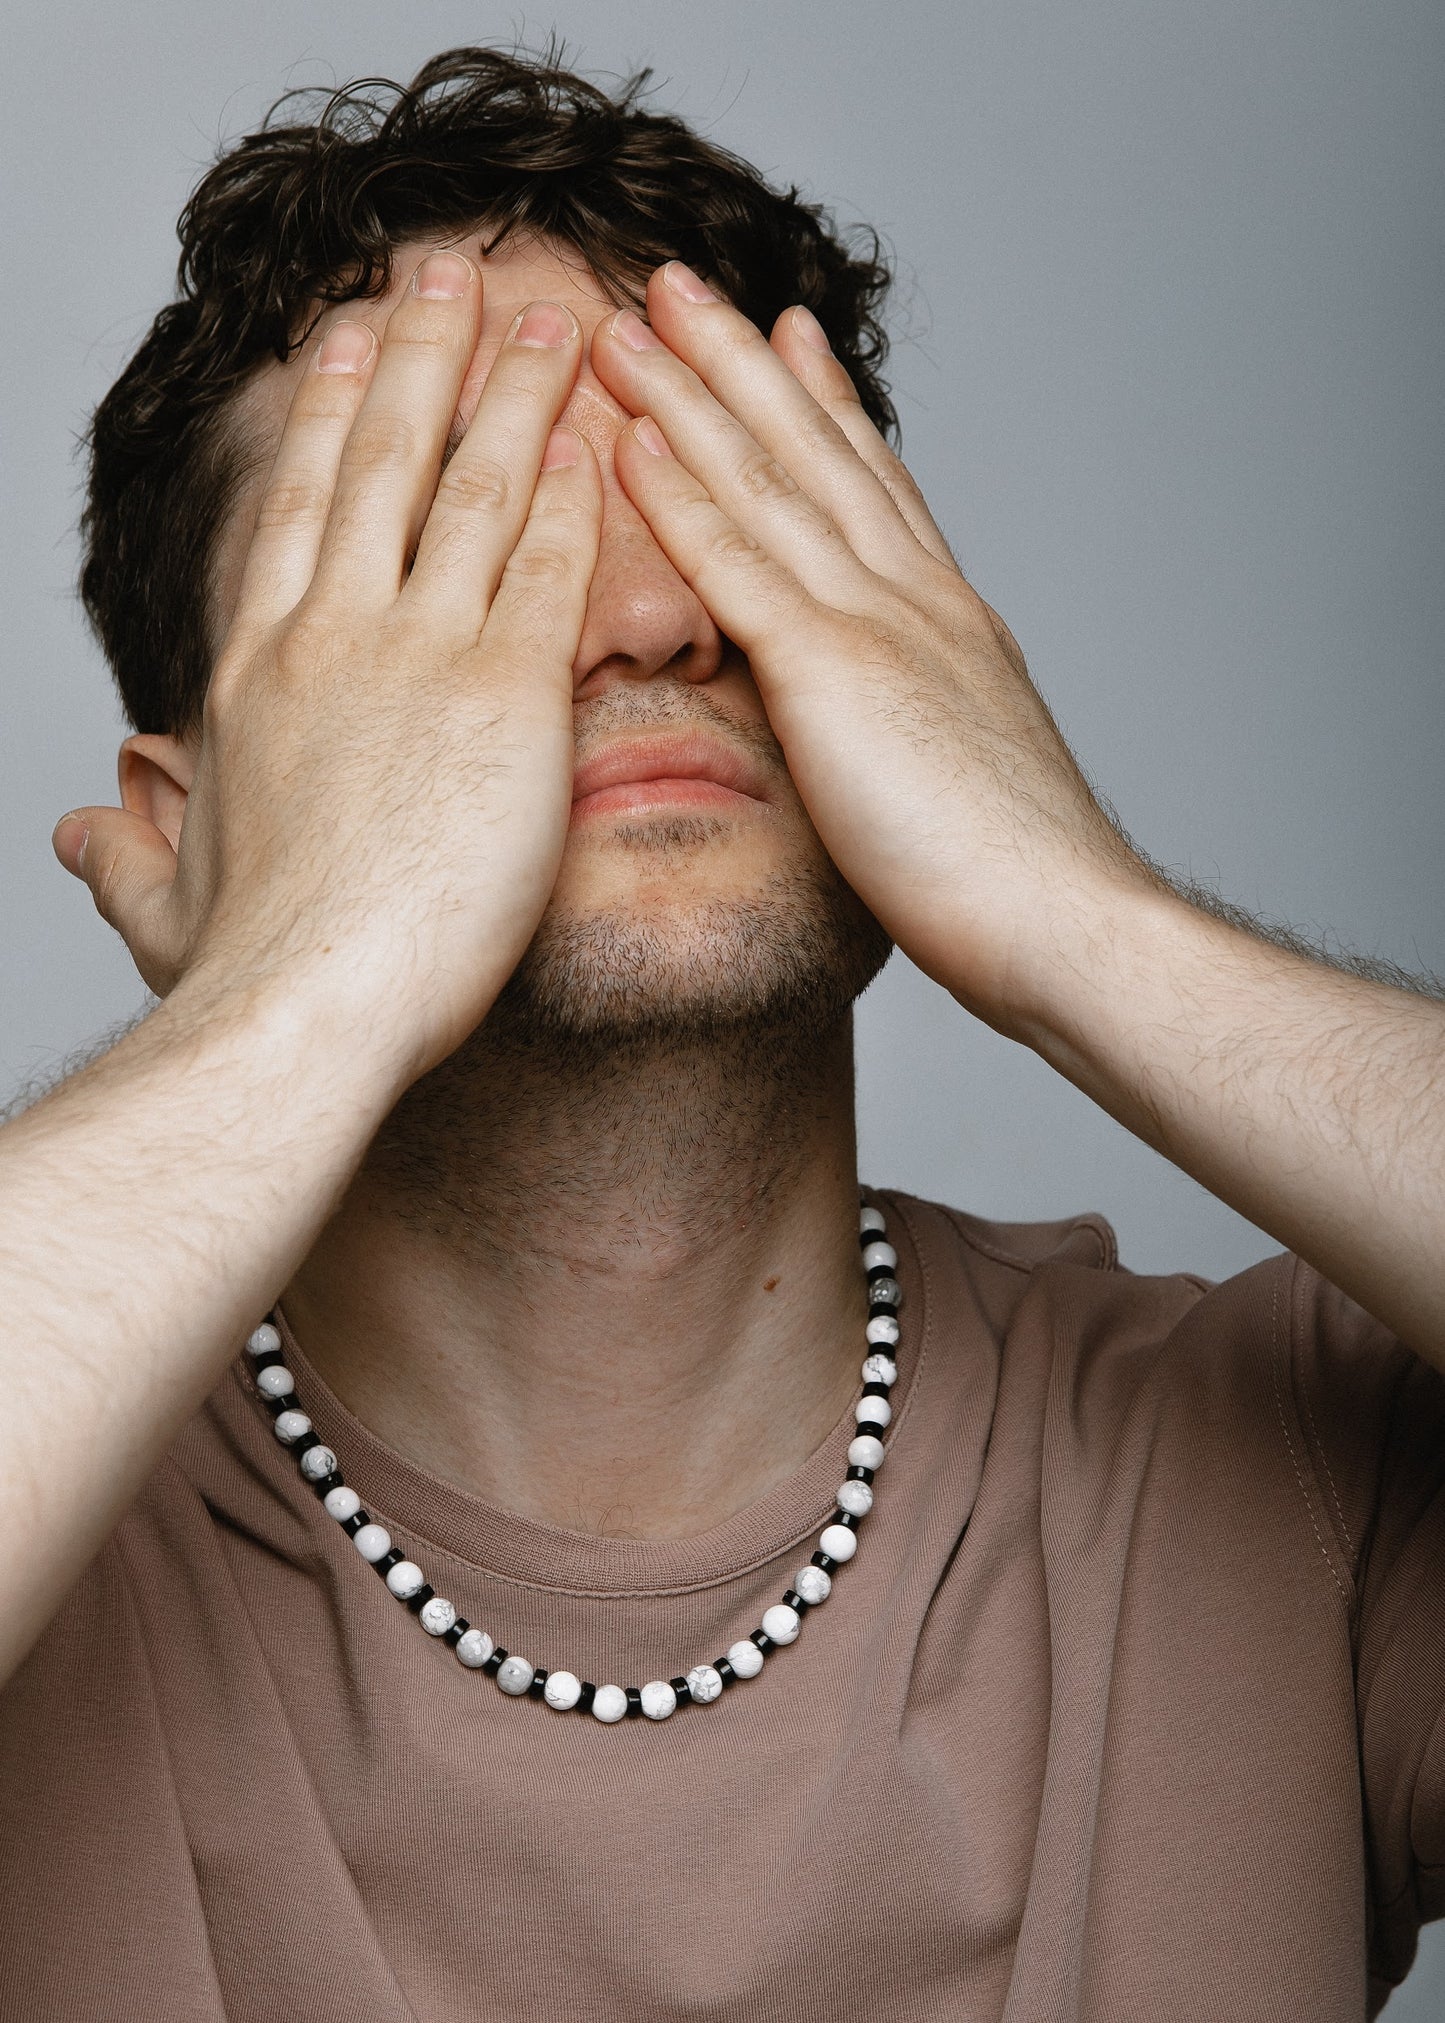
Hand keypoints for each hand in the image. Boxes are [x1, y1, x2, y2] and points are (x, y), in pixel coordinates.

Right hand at [54, 257, 600, 1083]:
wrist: (311, 1005)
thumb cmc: (250, 971)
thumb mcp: (165, 900)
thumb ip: (129, 853)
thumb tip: (80, 831)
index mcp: (256, 675)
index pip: (296, 513)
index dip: (325, 417)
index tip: (349, 345)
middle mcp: (329, 638)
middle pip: (377, 465)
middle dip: (417, 356)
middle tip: (448, 273)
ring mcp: (416, 654)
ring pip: (466, 491)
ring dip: (509, 396)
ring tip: (546, 320)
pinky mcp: (505, 695)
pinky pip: (543, 571)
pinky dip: (568, 500)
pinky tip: (595, 444)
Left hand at [591, 263, 1158, 1040]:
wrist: (1064, 921)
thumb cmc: (1021, 882)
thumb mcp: (968, 777)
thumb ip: (922, 728)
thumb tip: (894, 729)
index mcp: (950, 623)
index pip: (875, 488)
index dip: (825, 408)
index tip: (788, 337)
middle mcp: (916, 599)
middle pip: (815, 454)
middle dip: (742, 361)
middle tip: (680, 283)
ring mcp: (878, 624)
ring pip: (772, 482)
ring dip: (693, 395)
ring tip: (630, 320)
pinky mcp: (836, 671)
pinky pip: (741, 565)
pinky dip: (682, 497)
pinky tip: (631, 440)